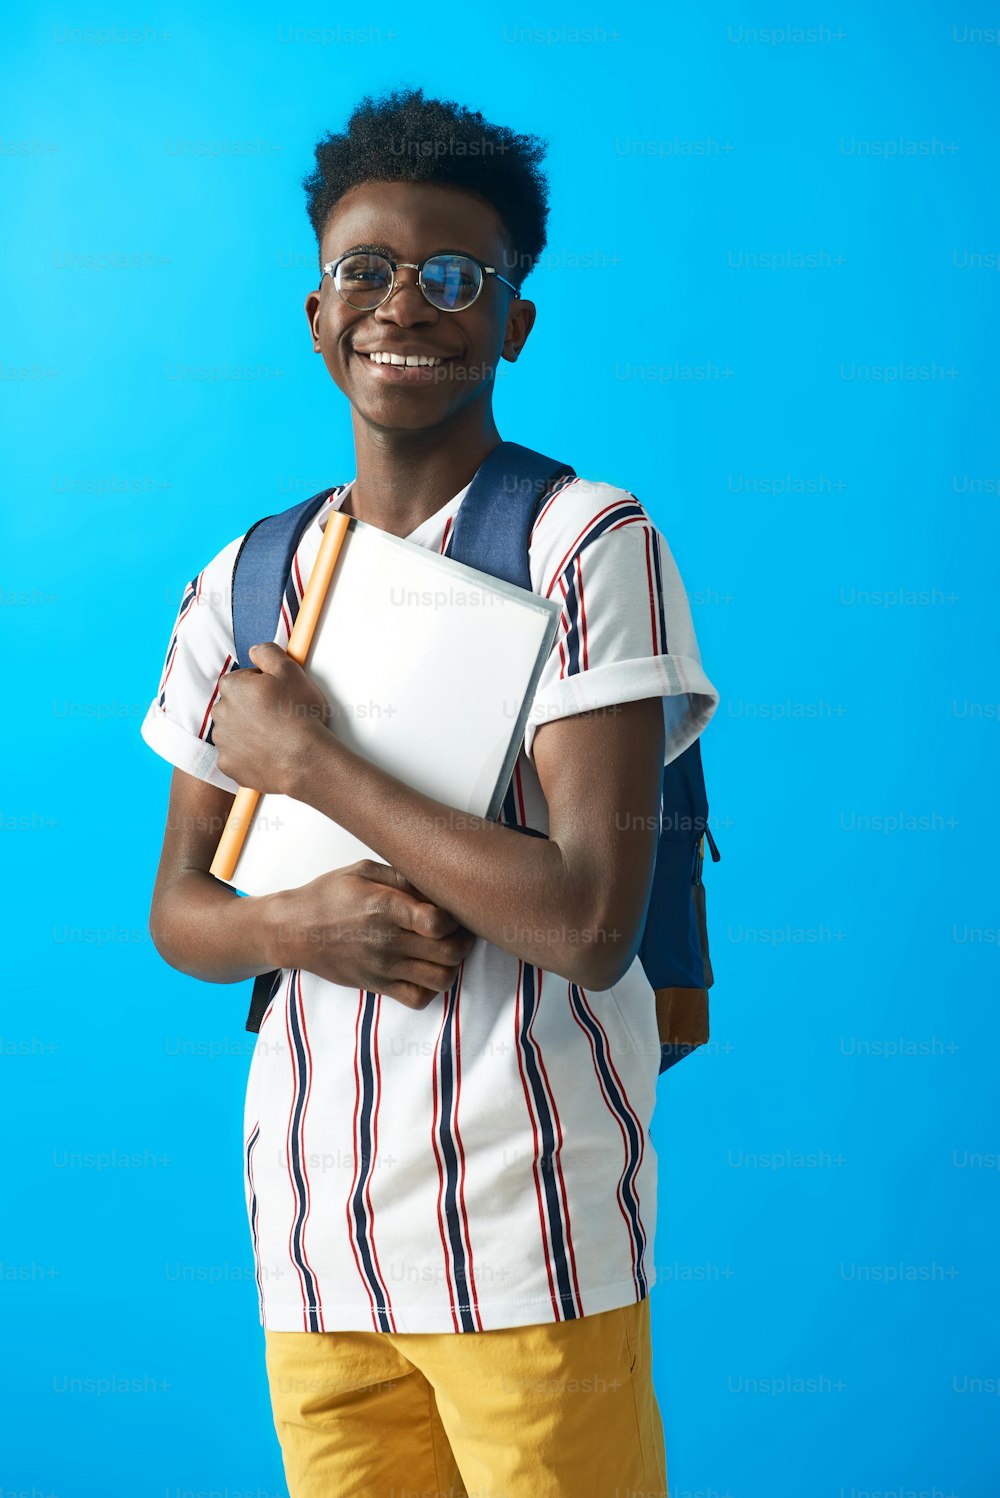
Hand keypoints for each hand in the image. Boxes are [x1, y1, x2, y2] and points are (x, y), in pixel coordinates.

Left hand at [212, 642, 330, 795]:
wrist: (305, 759)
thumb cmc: (299, 715)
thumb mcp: (291, 670)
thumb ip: (268, 652)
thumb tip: (256, 650)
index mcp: (232, 686)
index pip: (242, 679)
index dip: (262, 685)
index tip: (278, 695)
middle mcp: (220, 713)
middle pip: (236, 705)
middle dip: (253, 708)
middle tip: (279, 716)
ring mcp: (223, 741)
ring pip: (235, 731)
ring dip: (250, 732)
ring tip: (276, 737)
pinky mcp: (228, 765)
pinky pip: (236, 756)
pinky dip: (249, 755)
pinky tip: (269, 754)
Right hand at [265, 860, 477, 1006]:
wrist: (294, 930)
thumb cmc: (329, 895)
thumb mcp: (363, 870)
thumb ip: (403, 877)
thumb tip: (437, 886)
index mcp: (385, 907)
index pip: (439, 923)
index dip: (455, 917)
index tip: (450, 911)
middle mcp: (387, 941)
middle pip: (450, 953)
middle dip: (463, 941)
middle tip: (458, 931)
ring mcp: (383, 968)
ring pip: (442, 980)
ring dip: (452, 966)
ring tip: (445, 951)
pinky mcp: (378, 986)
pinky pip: (418, 999)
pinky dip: (431, 989)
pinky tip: (426, 971)